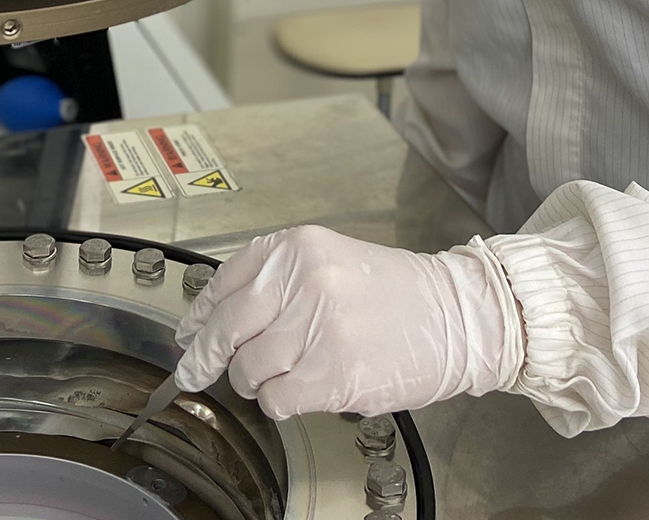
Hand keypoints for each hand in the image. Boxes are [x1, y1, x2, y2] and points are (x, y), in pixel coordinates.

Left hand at [172, 225, 522, 418]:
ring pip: (248, 369)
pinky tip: (301, 390)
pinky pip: (276, 398)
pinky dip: (280, 402)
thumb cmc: (400, 294)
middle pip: (225, 329)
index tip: (189, 334)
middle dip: (205, 357)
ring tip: (284, 374)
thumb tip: (211, 320)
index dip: (200, 315)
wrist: (459, 316)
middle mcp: (303, 280)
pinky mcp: (332, 372)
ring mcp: (317, 327)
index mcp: (298, 248)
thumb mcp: (331, 261)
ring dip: (257, 382)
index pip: (225, 282)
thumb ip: (275, 282)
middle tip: (195, 372)